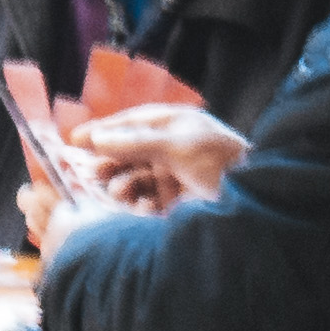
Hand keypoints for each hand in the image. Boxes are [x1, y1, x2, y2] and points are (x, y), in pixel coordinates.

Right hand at [73, 103, 252, 209]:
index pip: (130, 123)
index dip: (103, 130)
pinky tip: (138, 207)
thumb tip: (97, 139)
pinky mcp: (175, 201)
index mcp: (173, 124)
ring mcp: (172, 174)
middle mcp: (170, 146)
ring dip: (122, 186)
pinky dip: (138, 204)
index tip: (75, 140)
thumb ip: (136, 143)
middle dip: (108, 163)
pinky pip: (145, 200)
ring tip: (117, 193)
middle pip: (127, 153)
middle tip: (90, 174)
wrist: (254, 200)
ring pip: (133, 178)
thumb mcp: (177, 146)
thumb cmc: (222, 161)